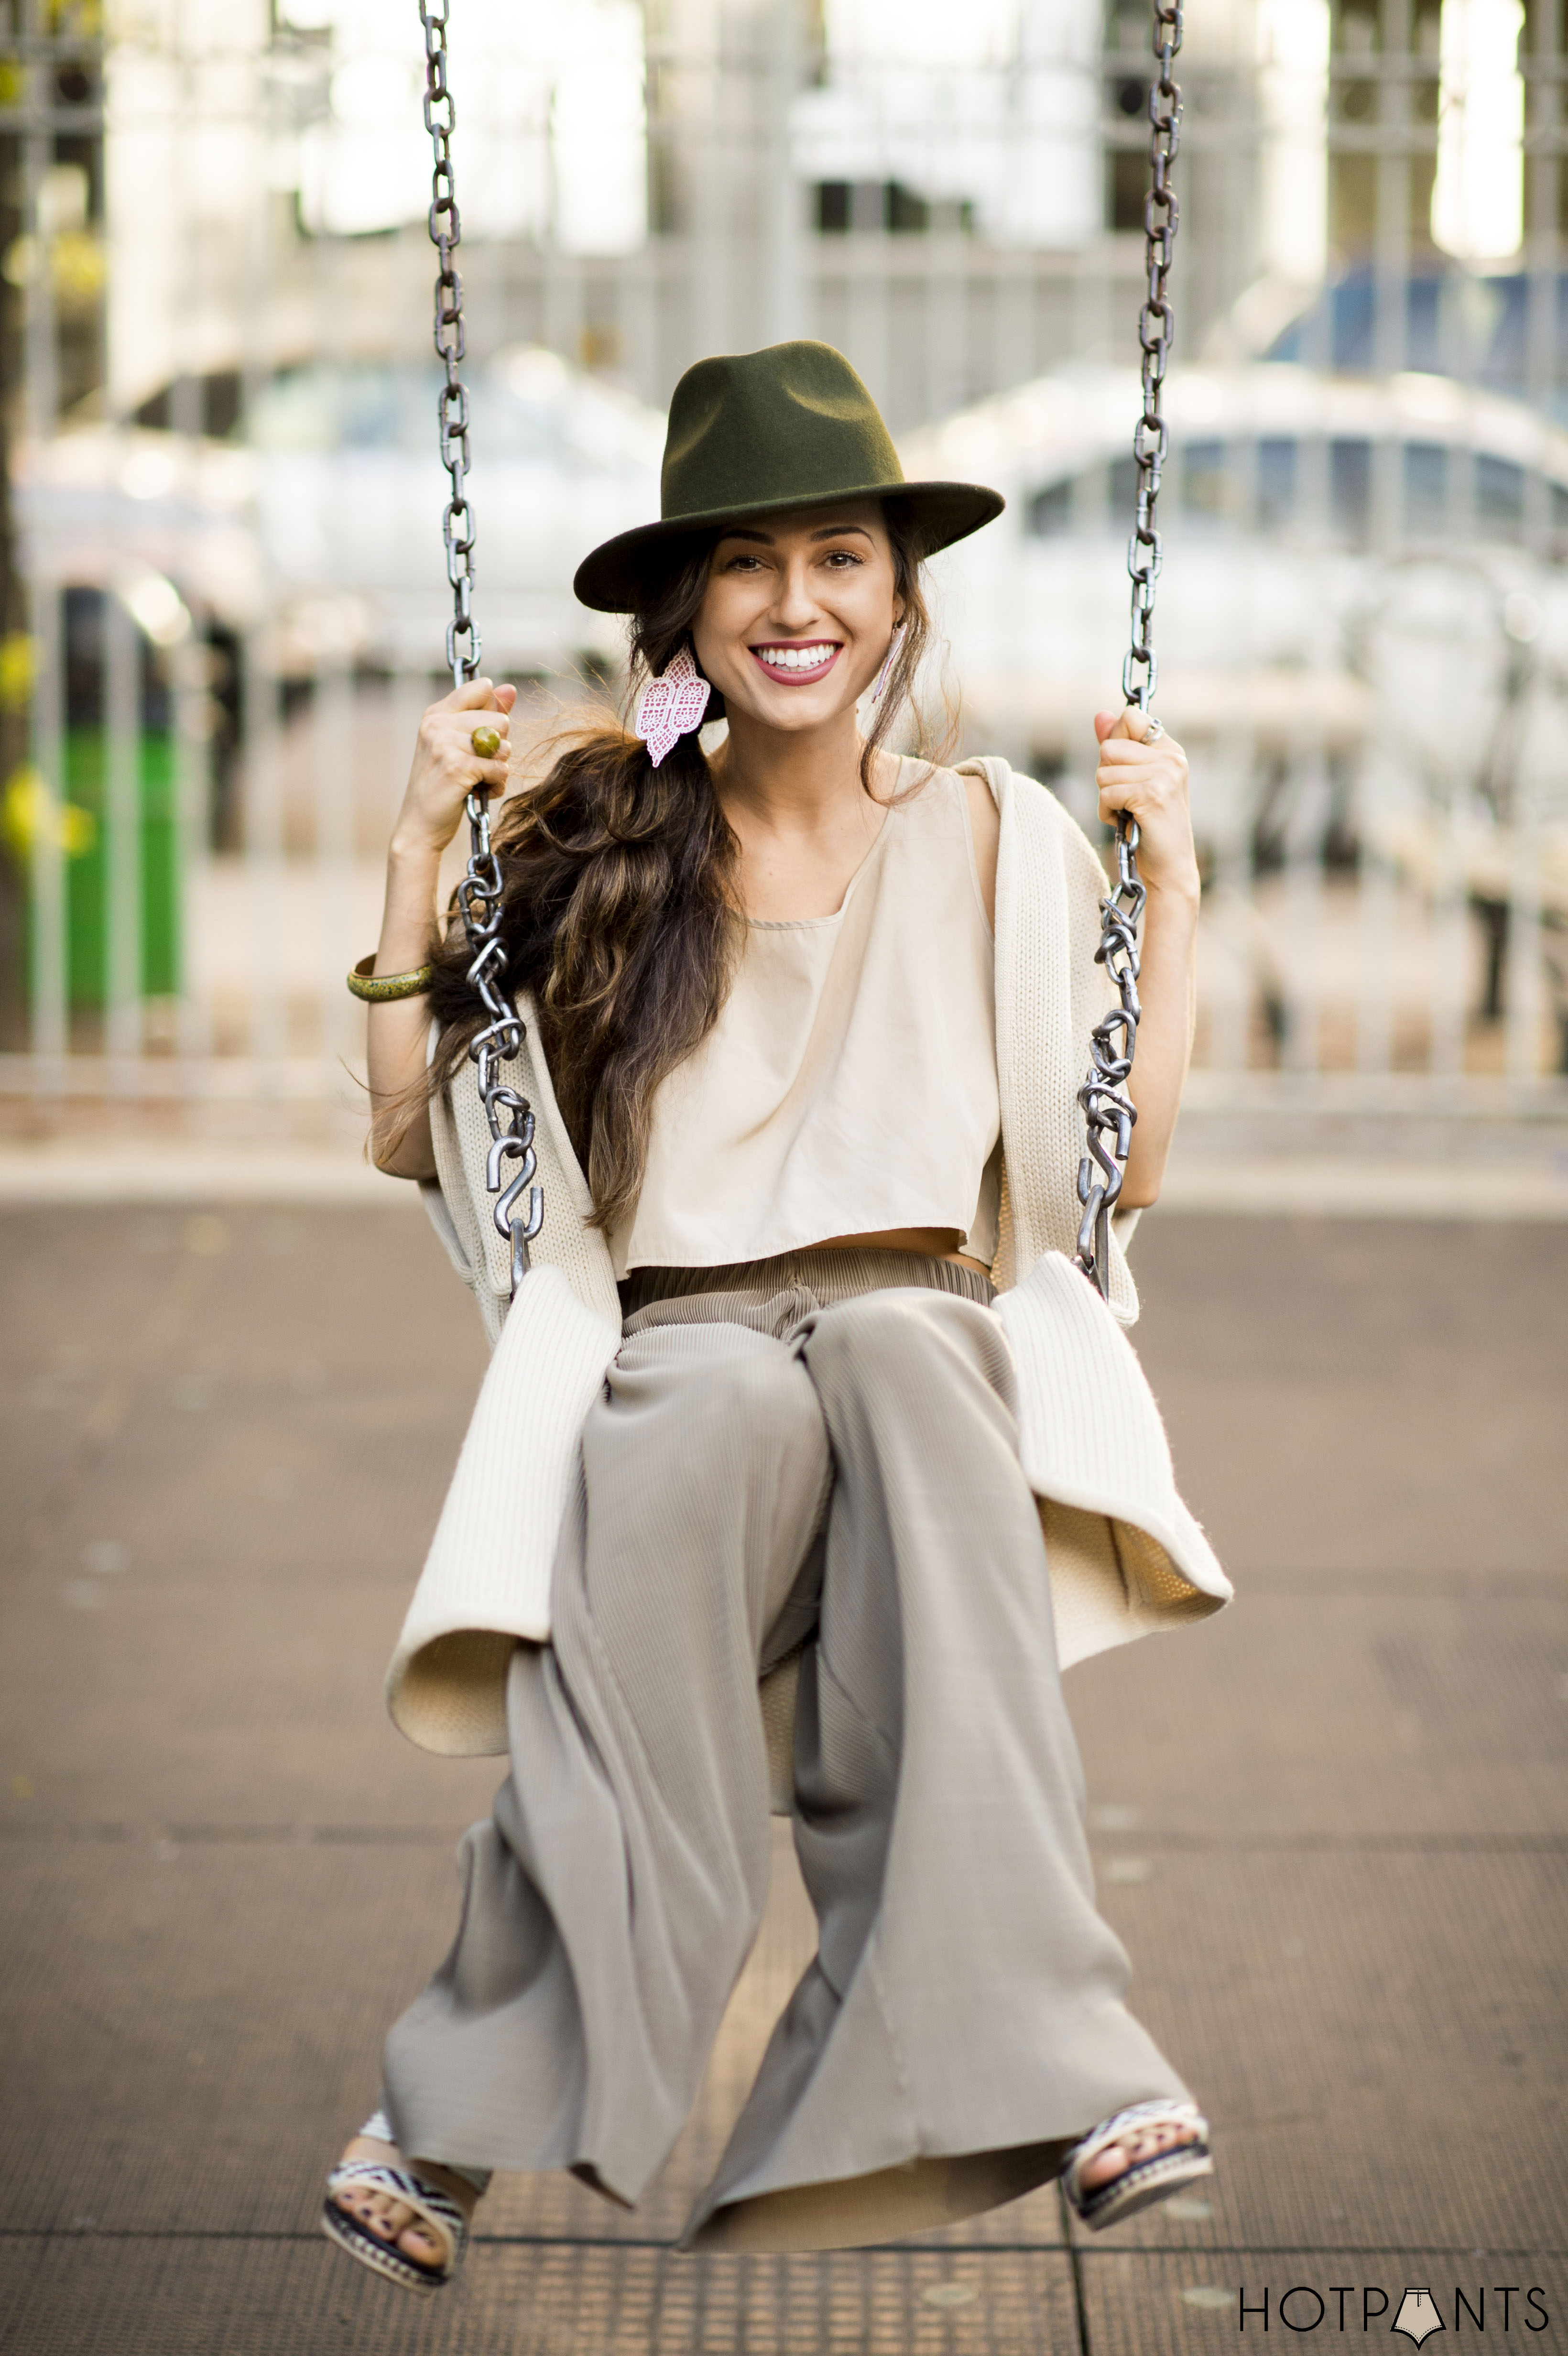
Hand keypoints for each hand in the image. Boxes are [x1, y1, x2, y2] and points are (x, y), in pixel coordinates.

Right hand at [390, 678, 516, 865]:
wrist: (420, 826)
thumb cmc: (443, 786)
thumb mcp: (460, 746)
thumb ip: (486, 715)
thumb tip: (511, 688)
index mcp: (436, 714)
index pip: (482, 689)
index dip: (492, 714)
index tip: (478, 737)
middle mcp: (437, 724)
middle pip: (500, 720)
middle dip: (498, 747)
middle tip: (476, 766)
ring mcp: (445, 744)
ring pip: (503, 745)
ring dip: (498, 767)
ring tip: (478, 779)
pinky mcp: (457, 767)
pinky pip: (500, 768)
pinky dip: (496, 784)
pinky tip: (479, 791)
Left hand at [1093, 705, 1198, 901]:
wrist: (1169, 868)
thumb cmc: (1149, 826)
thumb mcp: (1133, 781)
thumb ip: (1118, 747)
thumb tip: (1100, 715)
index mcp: (1170, 750)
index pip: (1130, 717)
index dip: (1115, 742)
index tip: (1125, 770)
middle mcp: (1172, 758)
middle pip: (1109, 746)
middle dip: (1107, 775)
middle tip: (1126, 799)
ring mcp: (1165, 776)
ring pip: (1104, 770)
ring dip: (1106, 797)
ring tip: (1126, 812)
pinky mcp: (1152, 795)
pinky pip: (1107, 792)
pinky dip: (1107, 811)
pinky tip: (1125, 822)